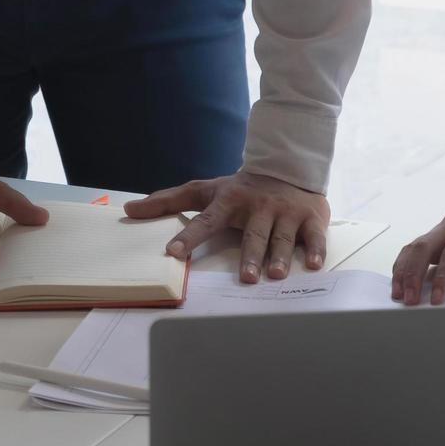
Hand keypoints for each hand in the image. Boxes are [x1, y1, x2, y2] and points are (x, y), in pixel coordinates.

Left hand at [124, 172, 329, 282]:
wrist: (287, 167)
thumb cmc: (241, 188)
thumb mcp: (206, 190)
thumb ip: (168, 201)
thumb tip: (129, 209)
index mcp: (229, 202)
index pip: (205, 221)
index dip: (189, 236)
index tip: (174, 252)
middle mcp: (257, 207)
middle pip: (252, 235)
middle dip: (249, 255)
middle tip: (246, 278)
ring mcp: (285, 212)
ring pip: (281, 237)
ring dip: (279, 256)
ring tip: (275, 276)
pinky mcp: (310, 217)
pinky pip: (314, 236)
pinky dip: (316, 249)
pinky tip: (314, 264)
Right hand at [393, 177, 444, 304]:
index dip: (443, 277)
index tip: (436, 298)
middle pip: (424, 247)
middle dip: (412, 275)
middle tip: (409, 300)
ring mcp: (439, 227)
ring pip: (413, 247)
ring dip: (403, 271)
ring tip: (398, 294)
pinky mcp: (433, 235)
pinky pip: (413, 249)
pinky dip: (404, 266)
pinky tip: (400, 281)